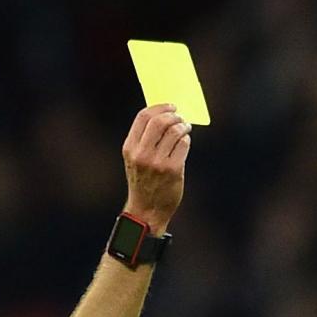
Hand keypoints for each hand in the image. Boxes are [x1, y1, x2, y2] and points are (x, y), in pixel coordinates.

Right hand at [122, 104, 190, 228]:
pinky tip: (185, 141)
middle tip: (180, 116)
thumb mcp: (134, 159)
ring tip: (185, 128)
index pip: (143, 117)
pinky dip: (186, 140)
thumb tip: (162, 117)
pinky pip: (183, 146)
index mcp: (130, 147)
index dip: (159, 107)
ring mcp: (158, 162)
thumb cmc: (143, 183)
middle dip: (173, 115)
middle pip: (160, 121)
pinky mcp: (173, 170)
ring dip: (183, 126)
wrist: (147, 210)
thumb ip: (143, 140)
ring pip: (174, 132)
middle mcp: (142, 153)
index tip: (170, 106)